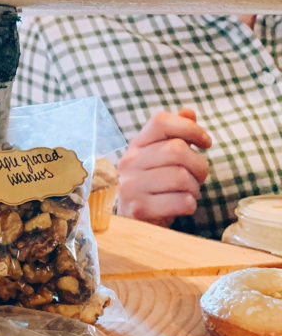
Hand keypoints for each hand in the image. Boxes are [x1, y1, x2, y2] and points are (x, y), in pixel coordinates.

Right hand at [117, 108, 211, 227]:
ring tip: (188, 192)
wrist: (134, 224)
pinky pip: (181, 201)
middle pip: (177, 149)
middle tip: (199, 176)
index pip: (161, 121)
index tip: (206, 142)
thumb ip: (175, 135)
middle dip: (199, 165)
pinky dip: (190, 205)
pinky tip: (182, 206)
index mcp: (136, 145)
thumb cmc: (155, 187)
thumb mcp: (162, 159)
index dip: (190, 128)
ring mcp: (131, 186)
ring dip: (195, 188)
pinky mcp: (139, 209)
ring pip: (182, 177)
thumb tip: (189, 112)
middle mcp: (129, 162)